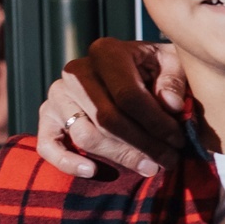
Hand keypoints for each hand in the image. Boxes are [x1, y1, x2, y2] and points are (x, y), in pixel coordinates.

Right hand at [34, 38, 187, 178]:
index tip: (177, 140)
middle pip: (107, 119)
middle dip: (143, 145)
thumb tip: (170, 105)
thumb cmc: (155, 70)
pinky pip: (47, 145)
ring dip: (120, 157)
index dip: (155, 123)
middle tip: (169, 160)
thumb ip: (174, 80)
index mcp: (106, 52)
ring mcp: (58, 95)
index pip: (128, 95)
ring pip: (85, 136)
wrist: (133, 72)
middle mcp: (76, 72)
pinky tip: (93, 171)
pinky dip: (68, 162)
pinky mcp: (48, 117)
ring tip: (150, 166)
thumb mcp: (172, 64)